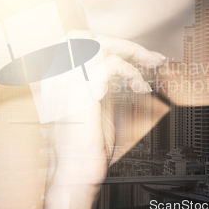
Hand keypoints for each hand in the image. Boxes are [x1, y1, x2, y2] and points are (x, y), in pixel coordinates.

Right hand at [43, 31, 164, 208]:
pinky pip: (111, 64)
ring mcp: (66, 79)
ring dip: (132, 52)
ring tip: (151, 66)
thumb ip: (102, 85)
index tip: (136, 54)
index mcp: (57, 78)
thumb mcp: (94, 106)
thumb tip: (122, 70)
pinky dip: (132, 72)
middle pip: (88, 36)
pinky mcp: (81, 88)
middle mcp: (57, 75)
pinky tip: (141, 88)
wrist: (73, 172)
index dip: (109, 44)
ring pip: (100, 44)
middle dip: (122, 43)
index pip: (78, 43)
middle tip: (148, 56)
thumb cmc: (83, 146)